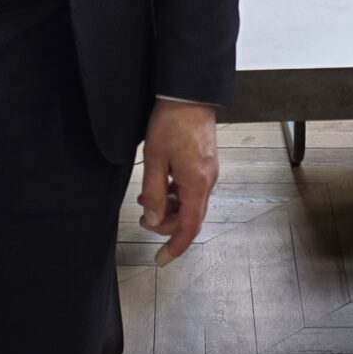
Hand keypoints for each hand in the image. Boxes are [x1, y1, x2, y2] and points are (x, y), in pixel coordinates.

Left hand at [138, 99, 217, 262]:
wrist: (187, 94)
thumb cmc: (172, 122)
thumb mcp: (154, 159)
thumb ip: (153, 193)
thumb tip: (153, 219)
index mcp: (196, 184)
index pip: (189, 227)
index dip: (176, 247)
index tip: (162, 259)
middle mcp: (208, 181)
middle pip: (189, 216)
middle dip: (166, 224)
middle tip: (144, 218)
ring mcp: (208, 171)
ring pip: (189, 203)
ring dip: (169, 207)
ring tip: (146, 200)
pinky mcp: (205, 163)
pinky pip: (191, 188)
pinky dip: (175, 194)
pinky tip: (160, 185)